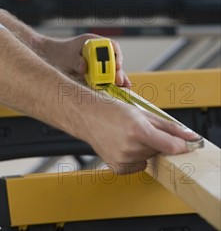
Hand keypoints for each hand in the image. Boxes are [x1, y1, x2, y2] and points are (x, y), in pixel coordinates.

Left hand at [37, 33, 130, 86]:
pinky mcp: (95, 74)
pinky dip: (111, 85)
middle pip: (114, 60)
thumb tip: (83, 67)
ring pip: (112, 71)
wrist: (51, 59)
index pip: (110, 45)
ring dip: (117, 79)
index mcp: (92, 43)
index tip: (116, 65)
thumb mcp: (66, 55)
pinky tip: (117, 91)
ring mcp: (97, 64)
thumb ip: (75, 60)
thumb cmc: (59, 53)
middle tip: (119, 81)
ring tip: (124, 88)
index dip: (116, 55)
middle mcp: (98, 53)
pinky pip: (105, 79)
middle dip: (118, 71)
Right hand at [82, 91, 200, 172]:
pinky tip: (124, 146)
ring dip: (145, 149)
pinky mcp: (118, 168)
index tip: (184, 143)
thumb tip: (189, 137)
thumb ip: (169, 127)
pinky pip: (138, 166)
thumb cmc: (112, 110)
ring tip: (128, 136)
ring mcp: (123, 159)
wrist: (88, 116)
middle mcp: (131, 147)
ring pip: (148, 158)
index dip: (180, 145)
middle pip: (159, 151)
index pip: (171, 146)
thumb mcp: (143, 113)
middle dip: (156, 142)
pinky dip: (135, 158)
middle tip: (141, 130)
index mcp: (138, 130)